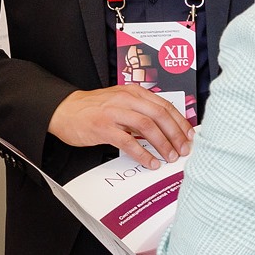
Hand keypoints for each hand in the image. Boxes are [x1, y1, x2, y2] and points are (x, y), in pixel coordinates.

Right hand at [48, 86, 193, 168]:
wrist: (63, 110)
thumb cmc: (95, 108)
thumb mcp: (121, 101)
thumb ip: (142, 109)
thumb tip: (167, 126)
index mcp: (134, 92)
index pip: (165, 106)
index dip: (180, 122)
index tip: (190, 135)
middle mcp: (127, 99)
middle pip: (160, 115)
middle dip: (176, 134)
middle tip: (184, 149)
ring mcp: (114, 113)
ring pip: (147, 126)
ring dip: (163, 143)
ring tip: (170, 157)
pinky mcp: (103, 128)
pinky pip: (128, 141)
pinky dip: (142, 153)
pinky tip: (151, 162)